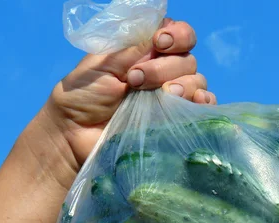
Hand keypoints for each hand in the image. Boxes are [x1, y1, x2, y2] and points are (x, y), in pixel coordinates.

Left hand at [41, 19, 215, 180]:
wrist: (75, 136)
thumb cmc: (82, 97)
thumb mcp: (102, 64)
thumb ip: (132, 48)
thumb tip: (160, 31)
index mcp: (146, 52)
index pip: (178, 34)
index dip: (176, 35)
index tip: (159, 43)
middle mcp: (163, 72)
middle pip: (188, 59)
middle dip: (165, 68)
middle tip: (135, 80)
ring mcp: (171, 98)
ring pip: (197, 82)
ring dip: (182, 86)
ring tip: (160, 97)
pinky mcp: (175, 122)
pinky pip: (203, 109)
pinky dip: (204, 103)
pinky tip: (193, 103)